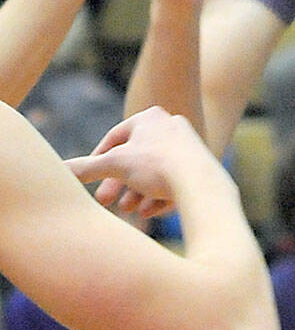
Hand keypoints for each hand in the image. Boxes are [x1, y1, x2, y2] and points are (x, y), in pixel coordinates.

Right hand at [64, 105, 207, 211]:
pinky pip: (171, 181)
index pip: (115, 137)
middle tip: (105, 202)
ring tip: (130, 211)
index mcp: (150, 117)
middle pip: (135, 158)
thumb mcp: (115, 165)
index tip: (90, 177)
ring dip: (137, 192)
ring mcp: (186, 145)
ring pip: (153, 172)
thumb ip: (86, 168)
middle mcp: (171, 125)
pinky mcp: (198, 166)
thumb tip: (59, 169)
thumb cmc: (157, 165)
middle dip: (118, 182)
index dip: (99, 159)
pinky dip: (157, 196)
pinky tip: (150, 212)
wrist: (200, 180)